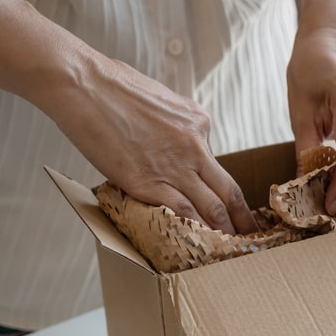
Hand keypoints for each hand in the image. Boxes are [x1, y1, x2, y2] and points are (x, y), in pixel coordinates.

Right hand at [48, 56, 258, 235]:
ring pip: (212, 208)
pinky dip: (195, 232)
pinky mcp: (148, 182)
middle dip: (243, 219)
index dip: (223, 190)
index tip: (231, 206)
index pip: (215, 164)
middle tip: (253, 238)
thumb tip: (168, 139)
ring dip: (224, 233)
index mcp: (198, 122)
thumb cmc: (110, 85)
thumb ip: (173, 124)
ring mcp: (174, 166)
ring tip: (233, 251)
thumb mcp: (160, 100)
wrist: (82, 84)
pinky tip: (200, 247)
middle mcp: (195, 145)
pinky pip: (182, 213)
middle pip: (229, 192)